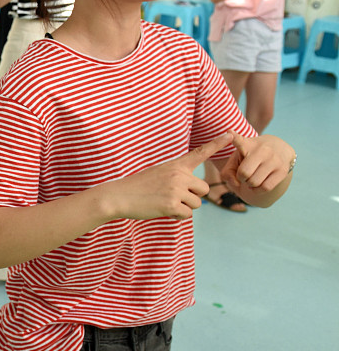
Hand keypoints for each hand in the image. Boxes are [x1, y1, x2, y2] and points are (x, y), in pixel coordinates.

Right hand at [106, 134, 233, 220]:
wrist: (119, 196)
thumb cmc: (138, 186)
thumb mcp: (159, 173)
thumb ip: (178, 178)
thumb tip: (193, 192)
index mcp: (176, 165)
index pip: (200, 153)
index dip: (217, 144)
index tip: (231, 135)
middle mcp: (179, 175)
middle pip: (204, 189)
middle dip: (193, 196)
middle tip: (173, 196)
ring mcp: (176, 189)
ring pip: (197, 203)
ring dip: (184, 206)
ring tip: (165, 202)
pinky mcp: (172, 204)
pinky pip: (187, 214)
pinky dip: (177, 215)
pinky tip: (163, 210)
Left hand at [219, 134, 294, 194]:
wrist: (279, 149)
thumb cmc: (251, 156)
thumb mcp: (237, 158)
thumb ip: (228, 171)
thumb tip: (236, 183)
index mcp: (248, 144)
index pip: (240, 141)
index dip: (235, 138)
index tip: (230, 132)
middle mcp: (262, 150)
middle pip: (244, 173)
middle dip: (241, 178)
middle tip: (244, 174)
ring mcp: (274, 160)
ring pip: (254, 182)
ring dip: (250, 184)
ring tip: (251, 178)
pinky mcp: (283, 170)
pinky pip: (266, 187)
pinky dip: (258, 190)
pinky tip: (257, 184)